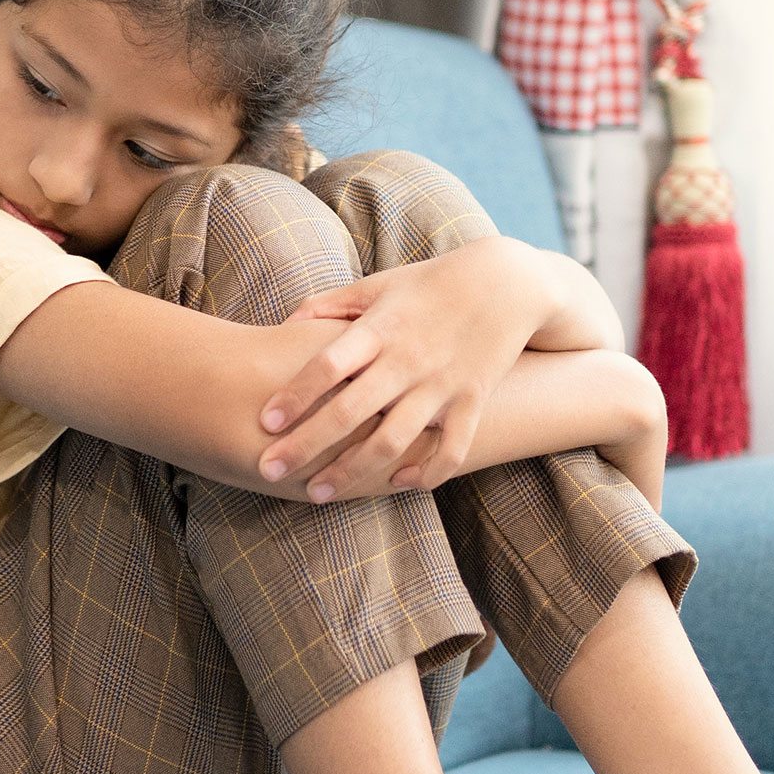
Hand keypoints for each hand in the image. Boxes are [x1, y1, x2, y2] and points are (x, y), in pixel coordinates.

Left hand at [256, 236, 547, 500]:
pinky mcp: (472, 402)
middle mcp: (408, 360)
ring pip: (392, 441)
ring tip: (316, 492)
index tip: (264, 421)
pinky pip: (451, 450)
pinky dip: (425, 473)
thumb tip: (286, 322)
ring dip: (352, 471)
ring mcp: (442, 385)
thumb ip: (331, 303)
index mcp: (381, 328)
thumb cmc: (432, 283)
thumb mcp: (381, 284)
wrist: (508, 282)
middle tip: (269, 469)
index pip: (328, 366)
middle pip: (350, 412)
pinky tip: (396, 482)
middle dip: (306, 445)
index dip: (295, 395)